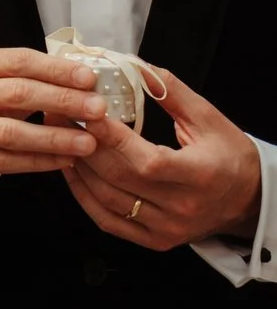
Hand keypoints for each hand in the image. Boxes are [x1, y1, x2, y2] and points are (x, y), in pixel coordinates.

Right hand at [0, 46, 102, 182]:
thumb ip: (32, 76)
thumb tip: (87, 82)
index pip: (19, 62)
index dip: (57, 70)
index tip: (90, 79)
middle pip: (17, 94)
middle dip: (63, 101)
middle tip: (98, 109)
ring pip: (10, 133)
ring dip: (54, 138)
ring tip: (88, 142)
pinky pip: (3, 161)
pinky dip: (38, 162)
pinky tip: (64, 160)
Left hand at [62, 67, 263, 251]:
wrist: (249, 200)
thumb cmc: (230, 157)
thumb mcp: (210, 120)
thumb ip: (173, 94)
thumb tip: (138, 67)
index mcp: (200, 175)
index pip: (147, 160)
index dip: (112, 137)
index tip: (86, 111)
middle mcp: (182, 206)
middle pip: (119, 177)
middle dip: (84, 144)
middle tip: (59, 118)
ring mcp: (166, 228)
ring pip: (107, 199)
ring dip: (78, 168)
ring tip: (60, 139)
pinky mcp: (154, 240)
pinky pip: (108, 220)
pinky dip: (84, 196)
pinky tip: (71, 171)